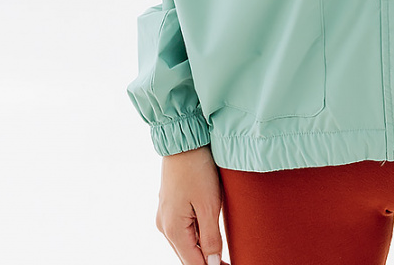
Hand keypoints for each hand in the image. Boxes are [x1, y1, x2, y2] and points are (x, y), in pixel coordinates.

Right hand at [156, 144, 226, 264]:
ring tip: (223, 253)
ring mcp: (165, 216)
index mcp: (173, 229)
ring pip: (185, 244)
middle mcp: (164, 226)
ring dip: (202, 251)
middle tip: (229, 262)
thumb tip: (213, 264)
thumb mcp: (209, 205)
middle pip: (187, 256)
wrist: (184, 140)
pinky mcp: (170, 206)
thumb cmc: (197, 168)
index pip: (193, 264)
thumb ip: (211, 238)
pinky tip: (210, 237)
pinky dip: (196, 238)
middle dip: (207, 261)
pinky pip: (183, 230)